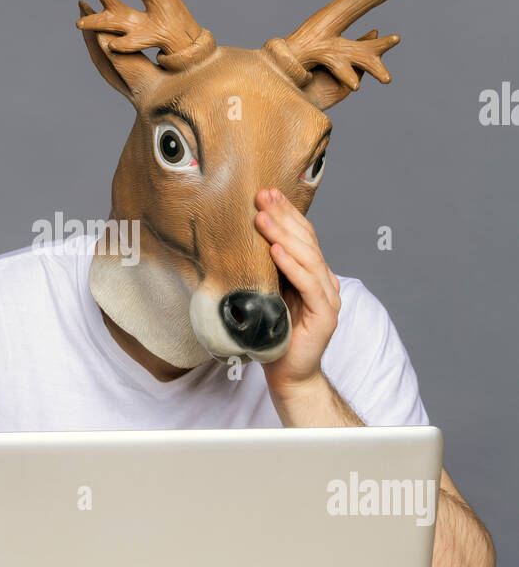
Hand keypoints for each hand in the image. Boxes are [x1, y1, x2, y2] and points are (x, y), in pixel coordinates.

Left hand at [253, 187, 340, 401]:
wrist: (288, 374)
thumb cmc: (272, 334)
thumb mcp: (265, 293)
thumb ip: (264, 269)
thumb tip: (238, 240)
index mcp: (312, 273)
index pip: (302, 235)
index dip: (286, 213)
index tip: (266, 193)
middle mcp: (325, 280)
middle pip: (306, 240)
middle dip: (283, 216)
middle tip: (262, 195)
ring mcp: (329, 297)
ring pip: (309, 257)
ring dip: (284, 235)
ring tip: (263, 218)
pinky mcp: (326, 315)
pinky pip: (309, 284)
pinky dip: (293, 265)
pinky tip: (277, 251)